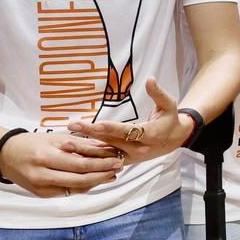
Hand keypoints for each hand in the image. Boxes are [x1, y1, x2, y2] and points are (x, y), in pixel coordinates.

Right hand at [0, 132, 123, 197]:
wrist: (3, 155)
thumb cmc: (30, 142)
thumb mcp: (54, 138)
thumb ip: (79, 144)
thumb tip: (105, 146)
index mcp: (45, 157)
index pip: (80, 164)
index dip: (101, 163)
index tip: (117, 159)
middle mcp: (42, 175)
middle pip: (80, 179)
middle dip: (102, 174)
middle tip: (119, 168)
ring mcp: (40, 187)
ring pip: (75, 188)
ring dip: (96, 182)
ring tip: (111, 175)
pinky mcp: (40, 194)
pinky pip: (67, 192)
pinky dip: (82, 186)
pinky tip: (95, 180)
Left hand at [66, 78, 192, 162]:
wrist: (174, 141)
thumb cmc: (170, 120)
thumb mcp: (169, 105)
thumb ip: (158, 93)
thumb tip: (150, 79)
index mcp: (150, 135)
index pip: (129, 131)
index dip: (112, 128)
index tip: (97, 124)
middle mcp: (139, 148)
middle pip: (112, 142)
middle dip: (91, 135)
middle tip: (72, 126)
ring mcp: (130, 157)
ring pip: (105, 155)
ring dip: (85, 149)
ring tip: (65, 144)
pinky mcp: (123, 160)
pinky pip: (104, 159)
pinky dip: (90, 155)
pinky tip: (74, 150)